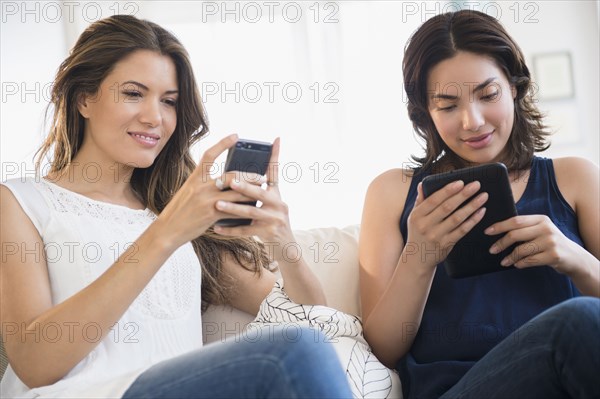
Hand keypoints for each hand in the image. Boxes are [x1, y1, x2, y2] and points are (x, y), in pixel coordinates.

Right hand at [156, 134, 257, 249]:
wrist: (167, 229)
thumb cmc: (179, 211)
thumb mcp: (188, 191)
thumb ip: (204, 185)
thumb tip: (225, 182)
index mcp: (195, 178)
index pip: (209, 155)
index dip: (223, 144)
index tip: (236, 136)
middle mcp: (201, 186)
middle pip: (231, 175)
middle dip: (249, 176)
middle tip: (262, 177)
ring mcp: (207, 200)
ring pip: (236, 193)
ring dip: (252, 192)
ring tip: (262, 191)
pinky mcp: (211, 214)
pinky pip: (233, 210)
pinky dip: (244, 209)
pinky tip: (253, 209)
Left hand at [213, 138, 294, 253]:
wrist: (286, 248)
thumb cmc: (272, 224)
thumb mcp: (270, 206)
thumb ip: (258, 193)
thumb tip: (238, 178)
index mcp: (277, 195)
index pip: (275, 172)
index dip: (275, 155)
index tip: (275, 139)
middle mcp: (279, 204)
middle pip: (260, 192)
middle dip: (244, 186)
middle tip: (230, 181)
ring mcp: (275, 219)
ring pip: (251, 212)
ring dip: (233, 209)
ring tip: (217, 205)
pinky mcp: (269, 233)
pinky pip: (246, 231)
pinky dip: (230, 230)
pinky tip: (217, 228)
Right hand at [405, 180, 487, 268]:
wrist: (417, 258)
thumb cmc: (418, 233)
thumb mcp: (414, 217)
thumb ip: (420, 201)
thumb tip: (422, 184)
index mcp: (417, 215)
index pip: (434, 200)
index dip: (447, 190)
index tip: (460, 182)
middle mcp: (426, 225)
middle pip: (447, 207)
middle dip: (463, 195)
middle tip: (476, 185)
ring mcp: (437, 236)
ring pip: (457, 218)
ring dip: (472, 206)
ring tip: (483, 196)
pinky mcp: (446, 244)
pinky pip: (462, 230)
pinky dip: (473, 220)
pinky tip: (481, 212)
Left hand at [485, 215, 582, 272]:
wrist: (574, 257)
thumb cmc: (550, 242)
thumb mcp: (541, 230)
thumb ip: (525, 228)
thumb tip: (496, 230)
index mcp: (541, 219)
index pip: (515, 221)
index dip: (499, 226)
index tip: (487, 232)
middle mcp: (546, 228)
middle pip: (515, 234)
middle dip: (500, 243)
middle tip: (491, 250)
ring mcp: (551, 242)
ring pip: (521, 250)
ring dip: (510, 257)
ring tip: (503, 261)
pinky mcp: (554, 256)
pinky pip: (530, 261)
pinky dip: (520, 264)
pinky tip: (516, 265)